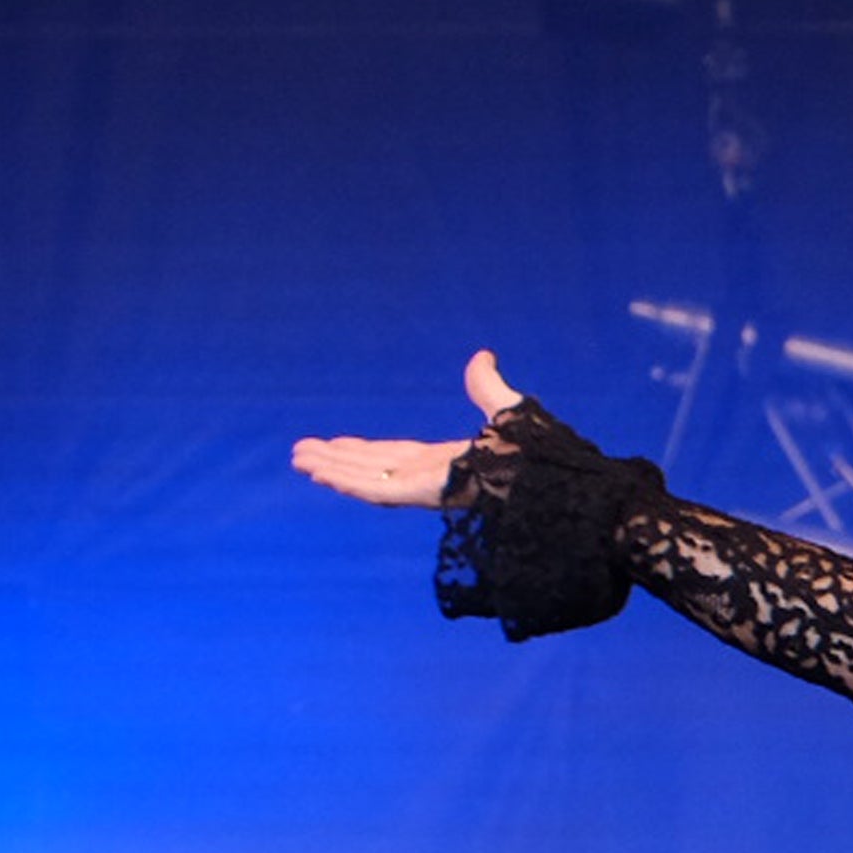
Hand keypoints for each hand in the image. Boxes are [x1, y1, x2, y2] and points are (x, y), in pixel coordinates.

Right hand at [292, 351, 526, 508]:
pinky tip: (321, 474)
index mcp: (449, 462)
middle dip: (337, 462)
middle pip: (373, 469)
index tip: (334, 445)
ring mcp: (427, 489)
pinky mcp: (426, 496)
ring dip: (332, 471)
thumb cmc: (541, 454)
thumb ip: (487, 386)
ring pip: (368, 481)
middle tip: (301, 455)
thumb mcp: (507, 409)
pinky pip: (379, 491)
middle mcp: (433, 478)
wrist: (553, 478)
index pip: (394, 457)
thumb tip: (483, 356)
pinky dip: (348, 482)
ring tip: (299, 461)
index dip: (362, 452)